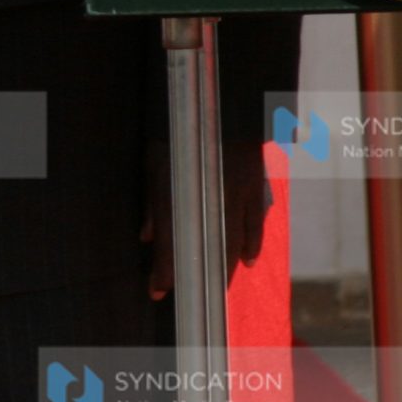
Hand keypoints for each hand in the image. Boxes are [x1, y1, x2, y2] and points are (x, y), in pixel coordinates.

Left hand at [141, 137, 272, 299]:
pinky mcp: (255, 189)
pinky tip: (247, 261)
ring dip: (223, 269)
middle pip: (203, 253)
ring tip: (216, 287)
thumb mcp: (154, 163)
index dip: (162, 274)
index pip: (170, 248)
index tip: (156, 292)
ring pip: (231, 245)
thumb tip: (147, 236)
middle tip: (187, 298)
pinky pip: (254, 226)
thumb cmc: (176, 132)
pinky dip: (250, 246)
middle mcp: (207, 202)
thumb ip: (153, 204)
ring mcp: (234, 198)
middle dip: (193, 278)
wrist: (219, 104)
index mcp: (176, 195)